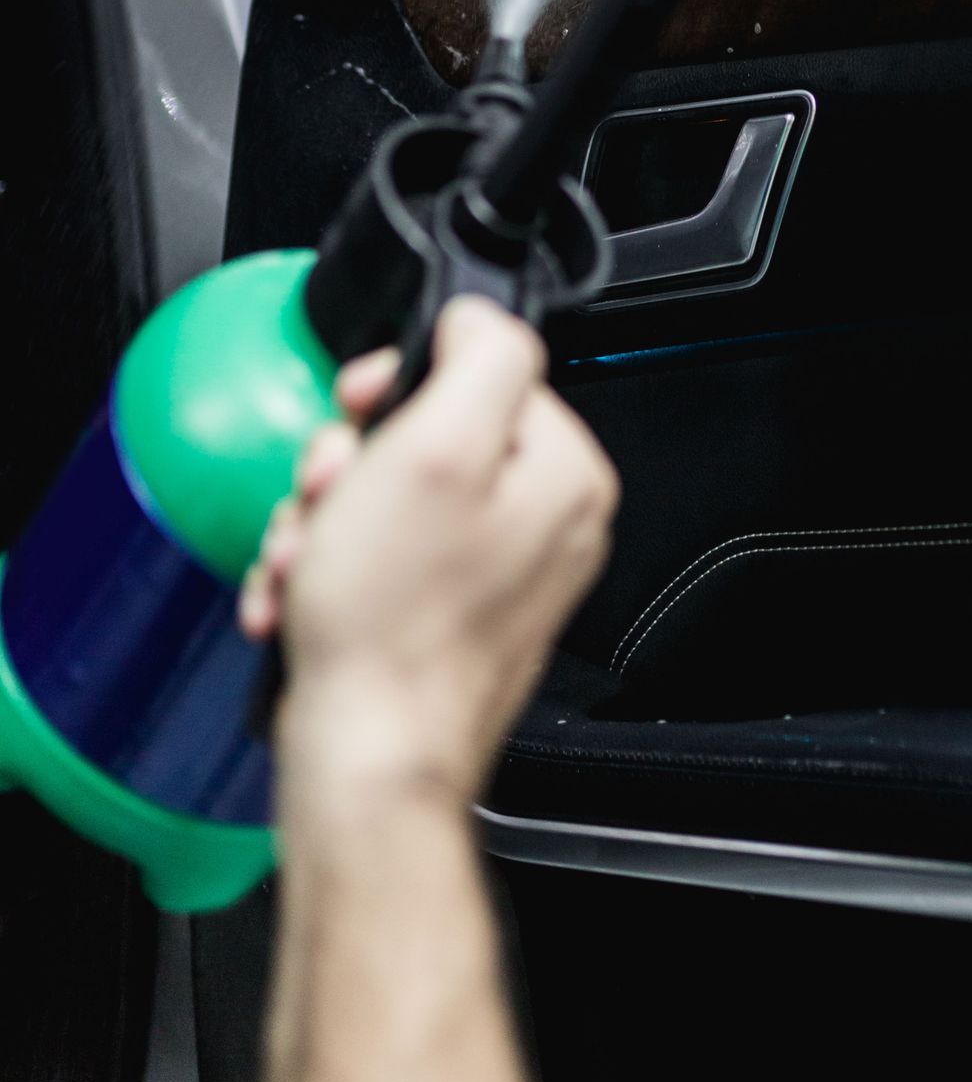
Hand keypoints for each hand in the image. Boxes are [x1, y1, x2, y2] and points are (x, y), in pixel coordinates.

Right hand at [242, 298, 618, 809]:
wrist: (364, 762)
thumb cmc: (392, 624)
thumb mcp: (434, 447)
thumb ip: (478, 356)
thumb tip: (478, 319)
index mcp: (561, 474)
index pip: (478, 372)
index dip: (396, 388)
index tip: (357, 417)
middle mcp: (542, 526)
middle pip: (424, 439)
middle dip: (346, 468)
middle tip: (324, 502)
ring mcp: (494, 580)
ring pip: (385, 502)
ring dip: (321, 526)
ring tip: (303, 566)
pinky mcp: (442, 624)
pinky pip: (375, 564)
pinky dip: (324, 576)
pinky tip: (299, 601)